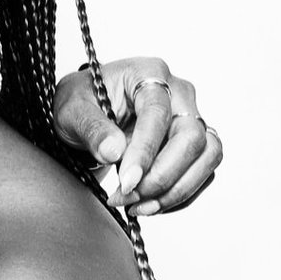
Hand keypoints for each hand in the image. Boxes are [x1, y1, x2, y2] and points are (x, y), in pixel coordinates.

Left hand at [50, 57, 220, 215]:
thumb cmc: (83, 102)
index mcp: (149, 74)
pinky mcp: (194, 145)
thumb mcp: (72, 110)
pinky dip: (179, 195)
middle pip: (192, 137)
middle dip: (162, 175)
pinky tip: (149, 204)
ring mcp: (191, 119)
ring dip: (177, 189)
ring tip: (138, 205)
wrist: (88, 111)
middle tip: (129, 195)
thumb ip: (91, 128)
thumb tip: (113, 151)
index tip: (127, 180)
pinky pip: (202, 173)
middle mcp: (179, 94)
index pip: (158, 113)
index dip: (145, 150)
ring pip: (208, 156)